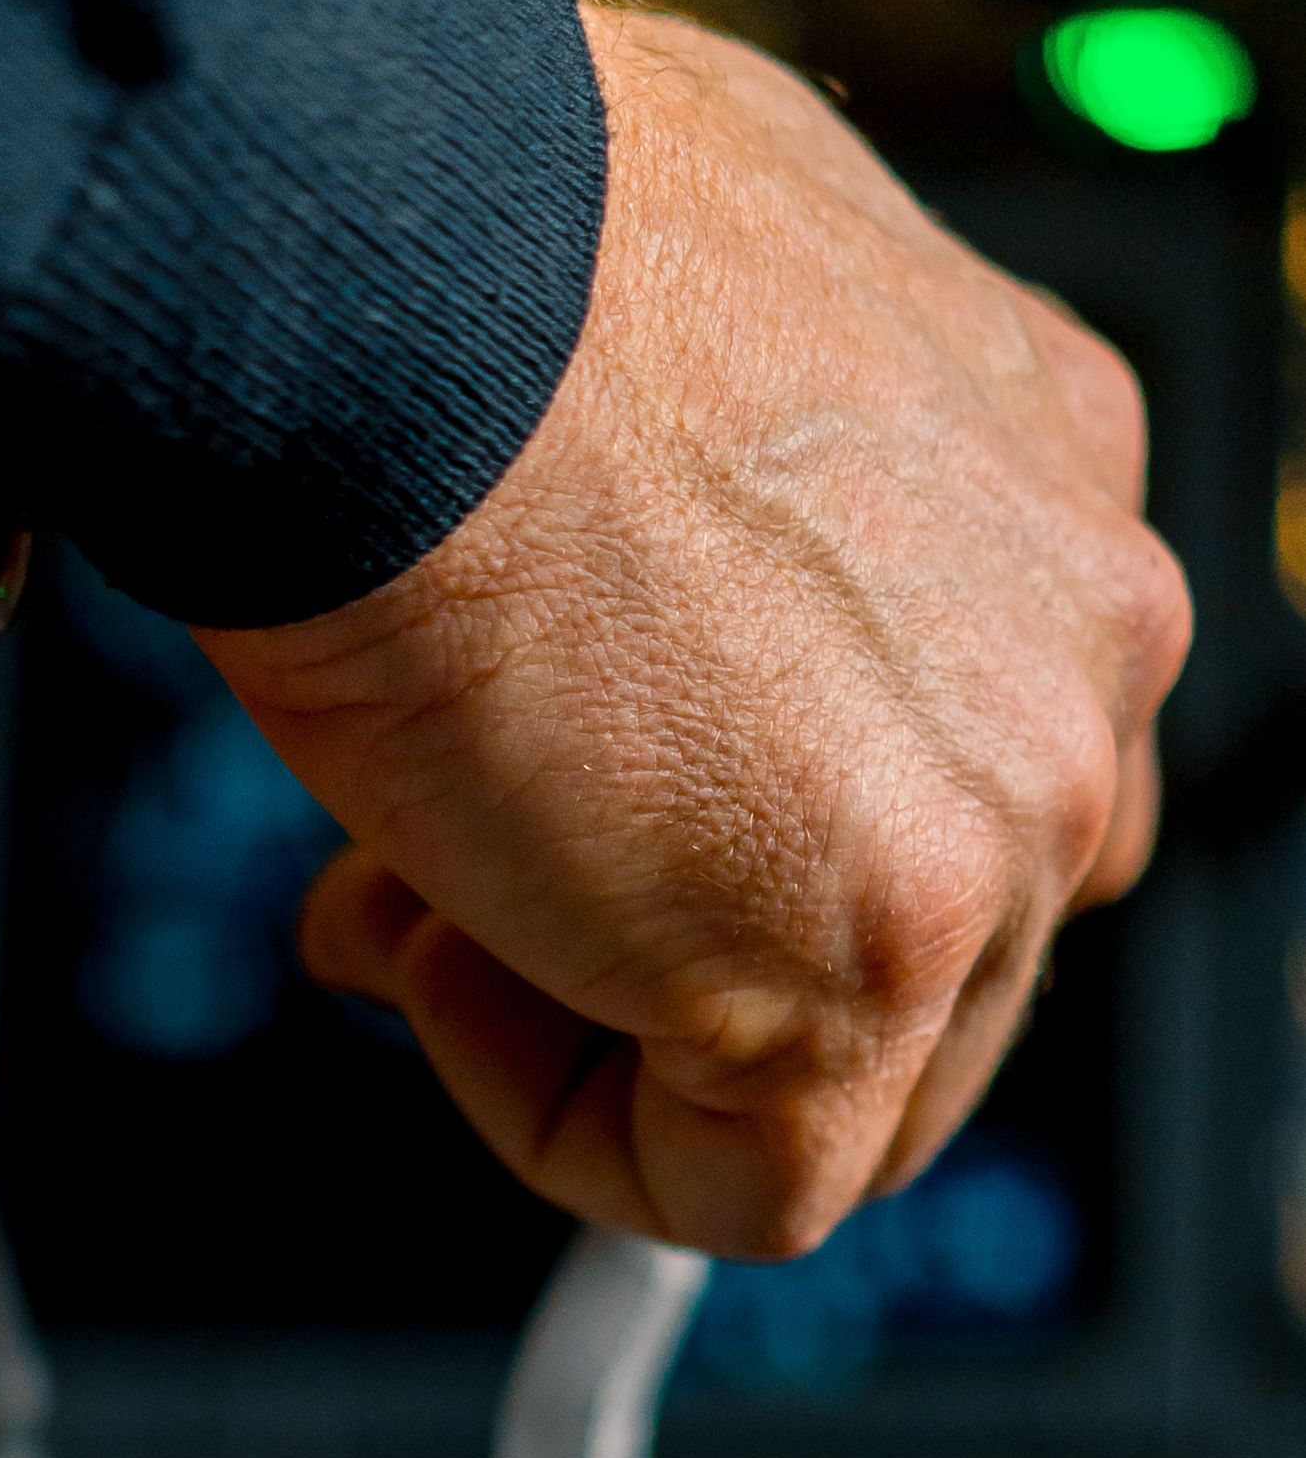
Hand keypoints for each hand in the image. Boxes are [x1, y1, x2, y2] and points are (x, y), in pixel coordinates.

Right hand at [198, 2, 1190, 1257]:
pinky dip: (562, 1130)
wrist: (383, 273)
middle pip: (936, 949)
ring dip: (607, 1028)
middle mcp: (1074, 630)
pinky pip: (746, 1191)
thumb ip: (678, 538)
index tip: (548, 807)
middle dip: (670, 951)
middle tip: (440, 877)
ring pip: (856, 1086)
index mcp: (1033, 468)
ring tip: (416, 888)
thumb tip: (554, 693)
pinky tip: (438, 953)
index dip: (721, 835)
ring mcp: (1001, 799)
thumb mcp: (625, 364)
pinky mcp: (879, 951)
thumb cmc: (448, 267)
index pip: (953, 765)